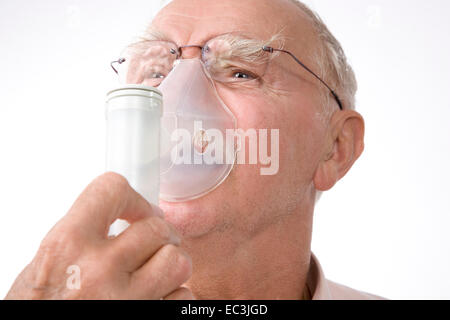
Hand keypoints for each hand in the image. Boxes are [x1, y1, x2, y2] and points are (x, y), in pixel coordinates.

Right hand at [5, 172, 193, 299]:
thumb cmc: (39, 307)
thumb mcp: (46, 263)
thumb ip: (83, 235)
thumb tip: (122, 217)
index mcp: (67, 246)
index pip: (112, 190)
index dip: (132, 198)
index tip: (139, 211)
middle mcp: (98, 271)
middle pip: (157, 228)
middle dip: (159, 234)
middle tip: (154, 242)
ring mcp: (126, 300)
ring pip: (177, 261)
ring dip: (171, 264)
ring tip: (156, 270)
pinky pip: (182, 296)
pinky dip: (173, 296)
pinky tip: (154, 297)